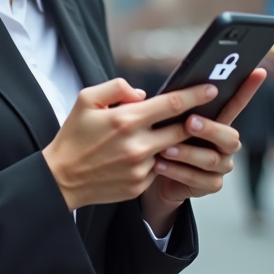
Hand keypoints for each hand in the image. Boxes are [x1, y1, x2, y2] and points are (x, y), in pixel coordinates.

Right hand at [42, 78, 223, 211]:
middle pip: (181, 129)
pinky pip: (157, 169)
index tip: (212, 88)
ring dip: (172, 142)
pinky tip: (139, 156)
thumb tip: (144, 94)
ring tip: (162, 135)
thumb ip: (117, 87)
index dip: (196, 95)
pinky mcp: (139, 185)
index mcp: (126, 119)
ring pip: (171, 150)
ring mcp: (140, 168)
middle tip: (201, 113)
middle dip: (194, 120)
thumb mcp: (86, 99)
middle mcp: (137, 145)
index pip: (172, 104)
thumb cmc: (73, 135)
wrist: (61, 178)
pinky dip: (155, 160)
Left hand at [139, 70, 265, 231]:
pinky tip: (159, 165)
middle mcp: (226, 144)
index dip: (249, 88)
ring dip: (186, 153)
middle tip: (189, 122)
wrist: (155, 174)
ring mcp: (222, 166)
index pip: (237, 103)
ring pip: (212, 160)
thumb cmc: (163, 138)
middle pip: (229, 137)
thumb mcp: (168, 120)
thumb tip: (173, 92)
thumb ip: (176, 108)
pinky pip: (198, 178)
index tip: (258, 71)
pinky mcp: (211, 185)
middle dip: (210, 129)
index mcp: (219, 122)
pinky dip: (177, 171)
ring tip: (164, 149)